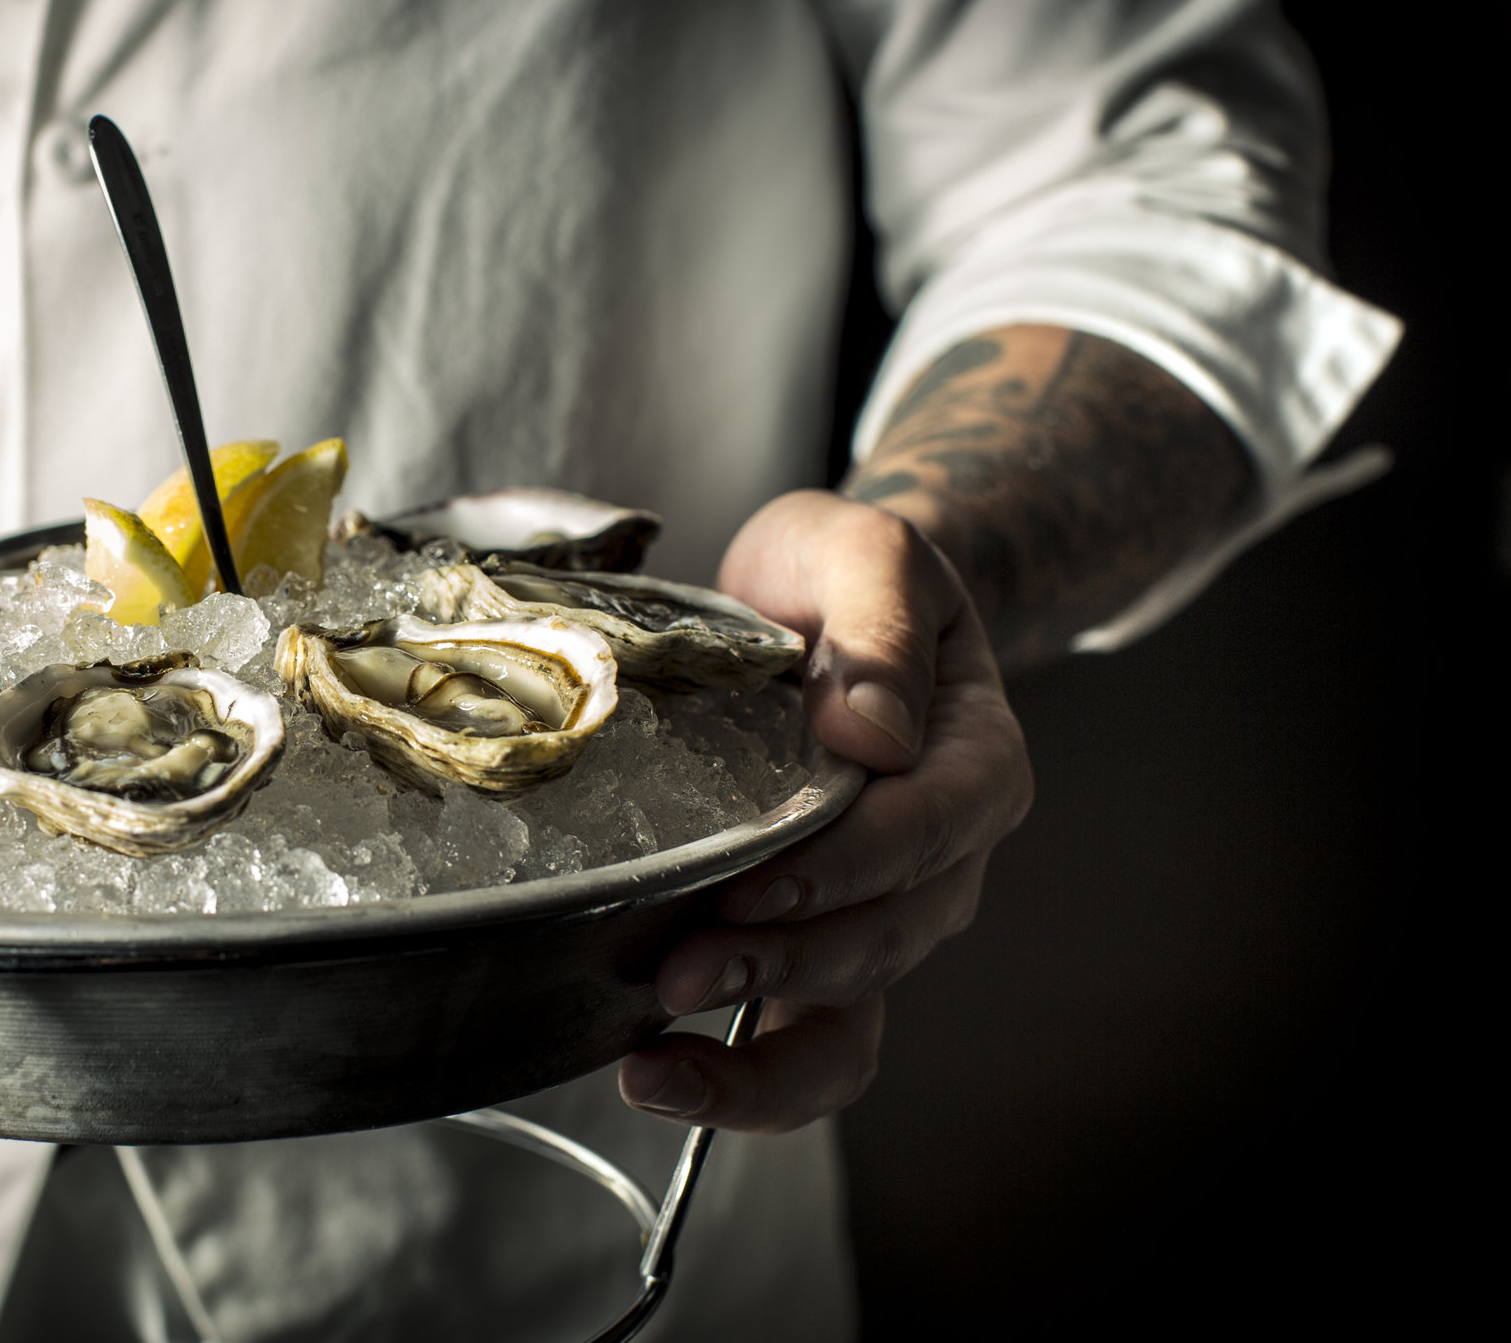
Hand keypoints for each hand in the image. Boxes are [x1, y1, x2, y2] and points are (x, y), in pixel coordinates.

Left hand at [619, 491, 1032, 1132]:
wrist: (823, 599)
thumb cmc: (844, 575)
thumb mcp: (865, 549)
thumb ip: (879, 622)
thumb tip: (874, 734)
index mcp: (972, 764)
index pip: (925, 834)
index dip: (843, 870)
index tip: (751, 882)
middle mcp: (939, 859)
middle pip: (883, 941)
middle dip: (782, 968)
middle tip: (676, 972)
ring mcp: (875, 913)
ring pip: (848, 1020)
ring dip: (755, 1060)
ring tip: (653, 1068)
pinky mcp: (810, 941)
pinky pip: (802, 1040)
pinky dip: (738, 1077)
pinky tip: (657, 1078)